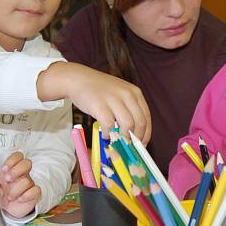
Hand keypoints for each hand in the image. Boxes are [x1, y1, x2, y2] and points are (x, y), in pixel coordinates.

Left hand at [0, 152, 40, 217]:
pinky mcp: (33, 194)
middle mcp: (21, 175)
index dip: (12, 160)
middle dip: (16, 171)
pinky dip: (27, 195)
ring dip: (16, 189)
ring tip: (9, 197)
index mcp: (11, 170)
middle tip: (7, 180)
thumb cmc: (0, 197)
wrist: (8, 211)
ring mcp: (28, 184)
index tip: (4, 169)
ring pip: (28, 180)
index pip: (17, 157)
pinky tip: (20, 199)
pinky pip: (36, 190)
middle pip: (26, 163)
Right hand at [37, 62, 151, 143]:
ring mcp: (113, 100)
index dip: (146, 133)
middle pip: (139, 122)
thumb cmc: (100, 90)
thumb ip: (129, 109)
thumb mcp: (120, 93)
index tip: (142, 144)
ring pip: (127, 125)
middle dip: (136, 138)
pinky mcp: (100, 106)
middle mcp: (127, 95)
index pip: (146, 116)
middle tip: (130, 146)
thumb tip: (136, 134)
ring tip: (117, 140)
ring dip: (124, 137)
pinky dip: (109, 134)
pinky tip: (106, 135)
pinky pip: (109, 126)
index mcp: (134, 92)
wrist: (79, 79)